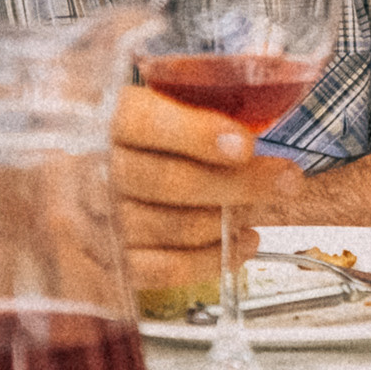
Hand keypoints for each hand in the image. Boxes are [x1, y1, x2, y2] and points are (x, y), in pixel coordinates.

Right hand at [108, 85, 301, 289]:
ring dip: (231, 221)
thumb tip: (257, 108)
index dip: (196, 135)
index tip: (245, 145)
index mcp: (102, 118)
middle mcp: (90, 172)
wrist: (83, 184)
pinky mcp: (109, 266)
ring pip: (177, 227)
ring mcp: (97, 223)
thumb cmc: (132, 140)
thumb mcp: (152, 101)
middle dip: (241, 184)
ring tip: (262, 208)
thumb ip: (193, 100)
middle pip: (171, 182)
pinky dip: (214, 259)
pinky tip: (243, 244)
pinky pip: (167, 270)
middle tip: (287, 179)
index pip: (142, 123)